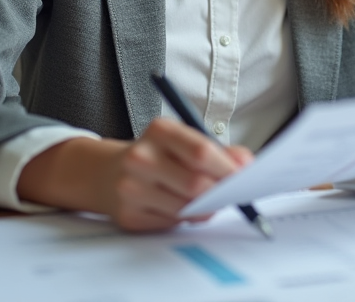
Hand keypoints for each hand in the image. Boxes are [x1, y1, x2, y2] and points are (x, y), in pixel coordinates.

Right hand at [18, 118, 252, 231]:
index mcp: (160, 130)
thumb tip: (248, 166)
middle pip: (196, 185)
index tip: (246, 179)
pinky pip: (170, 223)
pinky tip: (179, 208)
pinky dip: (183, 219)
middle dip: (220, 194)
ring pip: (185, 208)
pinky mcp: (128, 215)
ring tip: (205, 202)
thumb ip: (221, 151)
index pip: (201, 152)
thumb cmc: (160, 156)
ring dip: (204, 210)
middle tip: (232, 196)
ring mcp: (130, 188)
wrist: (107, 173)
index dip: (228, 169)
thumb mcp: (186, 142)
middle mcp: (141, 157)